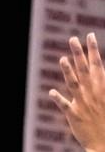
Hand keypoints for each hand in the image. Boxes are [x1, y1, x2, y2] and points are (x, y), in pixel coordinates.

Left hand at [49, 34, 104, 151]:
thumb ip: (104, 84)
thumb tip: (102, 72)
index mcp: (103, 88)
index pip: (97, 65)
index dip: (93, 50)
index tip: (90, 36)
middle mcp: (92, 93)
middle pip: (84, 70)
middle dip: (79, 53)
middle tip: (73, 39)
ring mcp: (83, 104)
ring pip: (74, 84)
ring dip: (68, 71)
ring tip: (62, 58)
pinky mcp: (74, 116)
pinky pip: (65, 105)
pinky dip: (58, 98)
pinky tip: (52, 91)